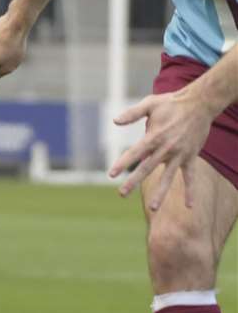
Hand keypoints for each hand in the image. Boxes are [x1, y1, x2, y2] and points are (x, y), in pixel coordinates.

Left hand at [109, 86, 219, 209]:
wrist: (200, 104)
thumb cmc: (171, 103)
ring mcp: (180, 155)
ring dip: (161, 193)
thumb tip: (114, 121)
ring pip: (168, 177)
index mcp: (154, 137)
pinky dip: (190, 190)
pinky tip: (189, 206)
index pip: (135, 153)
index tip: (111, 174)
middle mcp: (166, 148)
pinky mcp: (191, 157)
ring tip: (153, 209)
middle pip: (147, 168)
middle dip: (133, 182)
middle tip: (121, 194)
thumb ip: (132, 114)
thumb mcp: (149, 104)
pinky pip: (191, 177)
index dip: (123, 163)